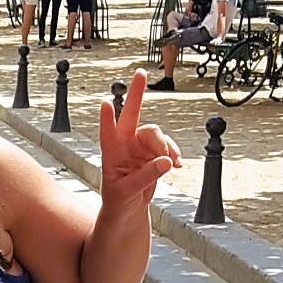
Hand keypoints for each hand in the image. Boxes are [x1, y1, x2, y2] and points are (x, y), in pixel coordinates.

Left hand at [97, 69, 180, 214]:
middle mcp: (124, 144)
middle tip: (140, 72)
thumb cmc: (118, 202)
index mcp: (110, 153)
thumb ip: (146, 176)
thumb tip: (165, 161)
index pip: (107, 132)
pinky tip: (177, 164)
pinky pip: (167, 146)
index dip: (108, 118)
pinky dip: (174, 154)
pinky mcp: (153, 153)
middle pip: (132, 114)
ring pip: (157, 134)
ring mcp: (139, 147)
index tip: (106, 102)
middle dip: (136, 93)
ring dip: (166, 146)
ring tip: (171, 164)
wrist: (127, 211)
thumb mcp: (127, 192)